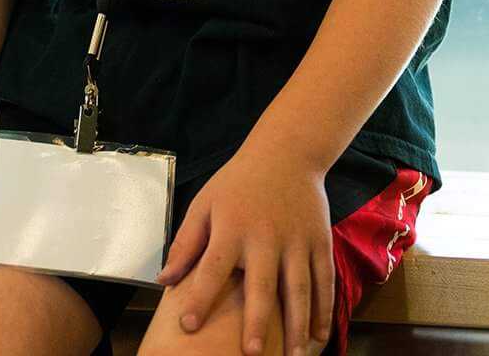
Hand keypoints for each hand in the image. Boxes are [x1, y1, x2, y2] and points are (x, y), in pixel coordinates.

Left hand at [157, 140, 332, 355]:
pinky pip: (324, 278)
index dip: (200, 297)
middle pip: (262, 284)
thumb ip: (186, 242)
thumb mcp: (205, 204)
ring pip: (300, 287)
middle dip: (257, 320)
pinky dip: (324, 307)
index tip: (189, 326)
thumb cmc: (239, 182)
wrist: (288, 152)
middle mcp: (267, 237)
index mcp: (233, 228)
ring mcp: (297, 240)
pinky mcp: (320, 240)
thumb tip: (164, 281)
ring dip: (297, 324)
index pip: (213, 267)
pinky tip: (319, 334)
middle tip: (251, 353)